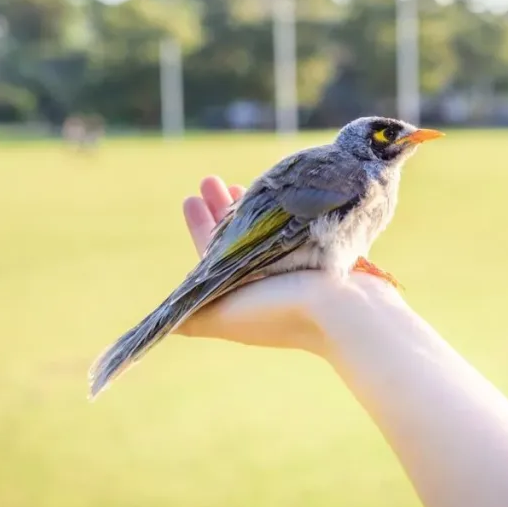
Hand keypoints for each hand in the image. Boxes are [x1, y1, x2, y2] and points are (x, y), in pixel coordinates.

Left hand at [173, 175, 384, 354]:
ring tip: (236, 181)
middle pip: (237, 238)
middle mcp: (267, 280)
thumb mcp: (224, 317)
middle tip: (209, 179)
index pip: (212, 254)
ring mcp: (298, 266)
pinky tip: (283, 191)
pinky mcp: (323, 254)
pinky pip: (297, 225)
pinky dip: (285, 208)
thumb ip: (191, 317)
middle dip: (221, 208)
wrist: (346, 311)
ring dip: (250, 205)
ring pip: (269, 229)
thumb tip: (160, 327)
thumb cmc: (283, 311)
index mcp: (243, 293)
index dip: (201, 225)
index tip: (191, 197)